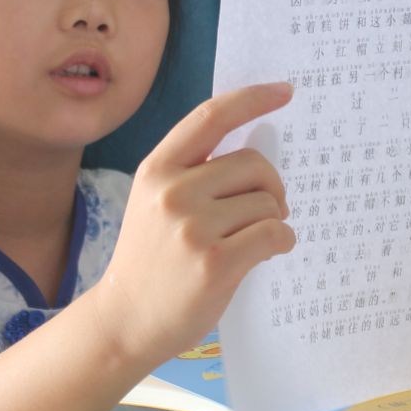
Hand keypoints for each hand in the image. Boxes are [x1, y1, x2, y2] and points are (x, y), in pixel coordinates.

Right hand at [85, 82, 296, 369]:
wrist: (125, 319)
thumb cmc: (150, 260)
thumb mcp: (154, 202)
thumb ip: (193, 174)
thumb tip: (258, 156)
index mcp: (157, 168)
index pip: (212, 116)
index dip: (252, 99)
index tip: (285, 91)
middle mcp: (172, 191)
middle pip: (254, 165)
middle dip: (271, 187)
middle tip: (267, 209)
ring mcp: (193, 227)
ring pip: (268, 203)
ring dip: (274, 220)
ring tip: (255, 239)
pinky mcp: (215, 262)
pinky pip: (274, 234)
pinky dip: (282, 241)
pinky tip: (269, 252)